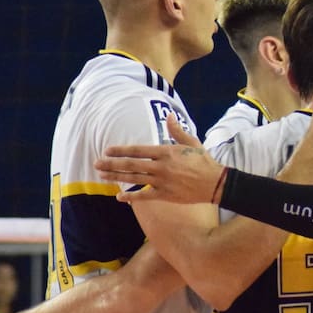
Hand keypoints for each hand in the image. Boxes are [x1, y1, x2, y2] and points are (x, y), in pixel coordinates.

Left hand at [95, 114, 224, 204]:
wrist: (216, 183)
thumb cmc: (204, 162)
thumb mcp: (192, 143)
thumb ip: (177, 130)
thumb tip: (169, 115)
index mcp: (166, 152)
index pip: (138, 150)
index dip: (121, 151)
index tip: (107, 150)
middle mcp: (161, 167)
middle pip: (131, 165)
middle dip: (111, 164)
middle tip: (97, 163)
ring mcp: (162, 182)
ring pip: (134, 179)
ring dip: (116, 177)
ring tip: (102, 175)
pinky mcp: (165, 194)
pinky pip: (144, 196)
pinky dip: (131, 197)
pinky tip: (119, 197)